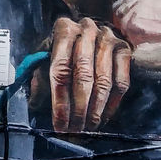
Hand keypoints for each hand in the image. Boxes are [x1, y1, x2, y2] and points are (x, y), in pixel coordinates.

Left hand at [47, 16, 130, 131]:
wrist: (89, 31)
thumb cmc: (64, 48)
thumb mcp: (47, 56)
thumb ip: (40, 77)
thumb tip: (35, 105)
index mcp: (64, 29)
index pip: (60, 68)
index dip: (60, 100)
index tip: (60, 123)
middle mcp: (87, 30)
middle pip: (83, 75)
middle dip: (79, 108)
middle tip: (75, 130)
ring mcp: (108, 38)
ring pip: (104, 80)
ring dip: (96, 109)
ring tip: (89, 127)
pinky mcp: (125, 49)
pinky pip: (121, 82)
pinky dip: (113, 104)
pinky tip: (103, 117)